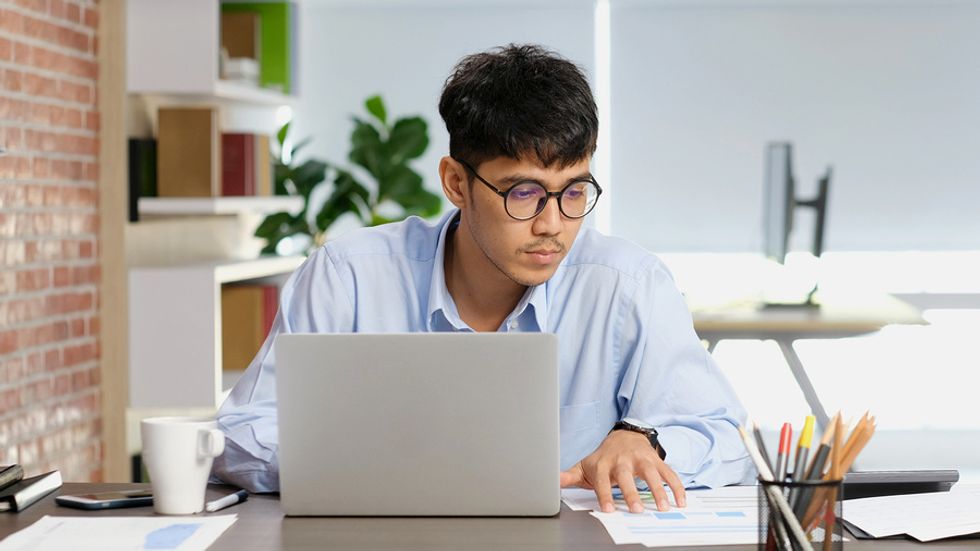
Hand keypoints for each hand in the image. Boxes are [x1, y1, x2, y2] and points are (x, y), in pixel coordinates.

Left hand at [559, 430, 685, 513]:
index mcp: (604, 464)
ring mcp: (641, 459)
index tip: (609, 510)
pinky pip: (668, 473)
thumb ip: (570, 476)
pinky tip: (681, 501)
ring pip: (651, 473)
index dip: (605, 495)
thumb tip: (553, 482)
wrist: (623, 436)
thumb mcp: (585, 466)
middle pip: (627, 476)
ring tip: (664, 508)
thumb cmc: (603, 458)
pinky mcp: (656, 460)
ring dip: (658, 490)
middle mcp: (623, 460)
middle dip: (631, 493)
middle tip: (637, 511)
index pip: (602, 481)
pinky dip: (676, 486)